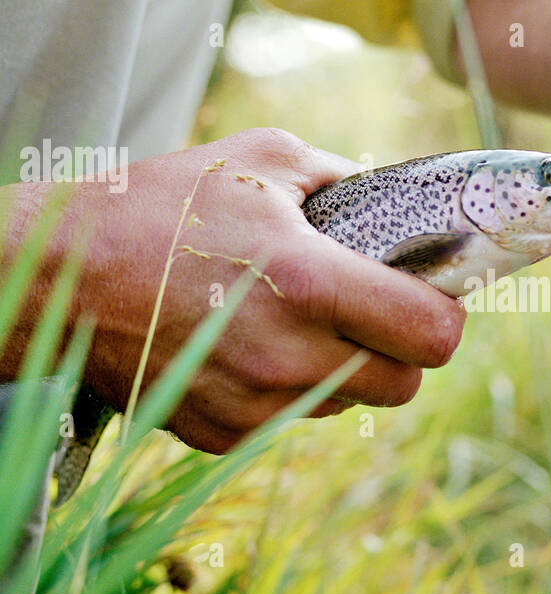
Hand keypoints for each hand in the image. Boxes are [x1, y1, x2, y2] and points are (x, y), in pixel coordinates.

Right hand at [18, 129, 464, 452]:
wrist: (63, 277)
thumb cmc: (165, 205)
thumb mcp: (265, 158)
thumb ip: (349, 180)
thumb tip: (408, 202)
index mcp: (309, 282)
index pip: (433, 337)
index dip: (444, 318)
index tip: (430, 298)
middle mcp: (287, 356)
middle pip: (403, 385)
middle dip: (400, 350)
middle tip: (370, 312)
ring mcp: (254, 405)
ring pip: (347, 404)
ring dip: (342, 369)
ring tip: (293, 319)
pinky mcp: (223, 435)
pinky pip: (292, 419)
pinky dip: (288, 389)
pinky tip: (247, 346)